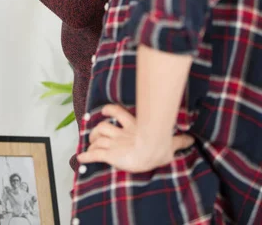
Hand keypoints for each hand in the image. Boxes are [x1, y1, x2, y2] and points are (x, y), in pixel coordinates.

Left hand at [77, 104, 194, 172]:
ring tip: (88, 145)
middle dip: (96, 130)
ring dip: (91, 141)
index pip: (118, 114)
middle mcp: (121, 134)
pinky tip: (80, 159)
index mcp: (133, 127)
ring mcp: (115, 144)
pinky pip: (94, 156)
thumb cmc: (159, 146)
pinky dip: (85, 157)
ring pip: (97, 139)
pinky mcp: (110, 155)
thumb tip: (192, 138)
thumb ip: (179, 140)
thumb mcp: (171, 143)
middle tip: (93, 134)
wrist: (150, 150)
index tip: (104, 111)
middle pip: (104, 127)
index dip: (109, 111)